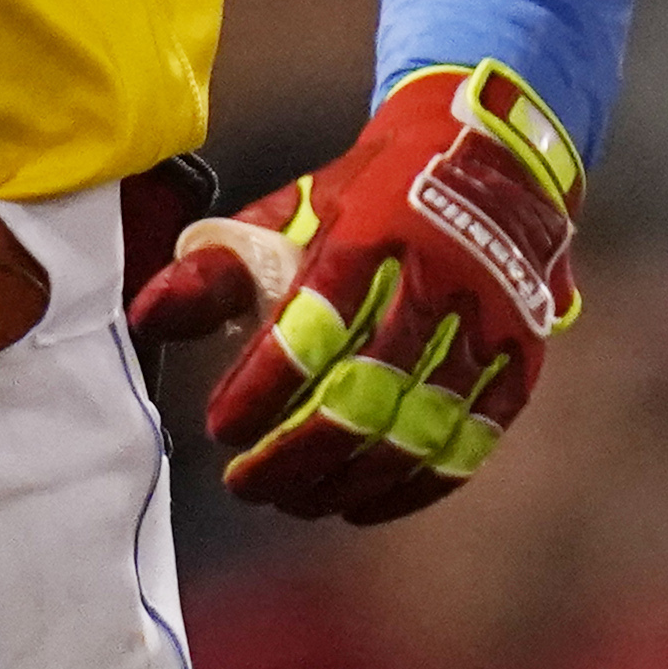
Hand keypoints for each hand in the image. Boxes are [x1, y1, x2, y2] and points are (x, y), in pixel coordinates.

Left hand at [126, 63, 584, 523]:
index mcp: (372, 232)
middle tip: (244, 482)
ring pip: (417, 428)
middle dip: (297, 451)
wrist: (493, 164)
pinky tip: (360, 504)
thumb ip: (220, 266)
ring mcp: (487, 325)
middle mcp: (437, 280)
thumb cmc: (371, 195)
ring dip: (348, 478)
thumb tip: (148, 318)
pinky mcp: (519, 362)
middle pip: (365, 390)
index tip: (221, 427)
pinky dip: (413, 486)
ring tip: (291, 499)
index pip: (314, 324)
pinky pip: (469, 443)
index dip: (264, 385)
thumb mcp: (290, 209)